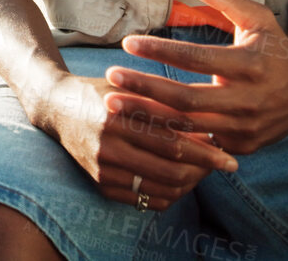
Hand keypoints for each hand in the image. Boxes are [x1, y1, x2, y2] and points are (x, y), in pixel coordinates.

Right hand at [36, 72, 236, 210]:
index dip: (205, 149)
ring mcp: (103, 168)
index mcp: (118, 116)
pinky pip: (143, 200)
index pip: (173, 140)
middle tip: (225, 165)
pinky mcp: (100, 183)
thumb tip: (209, 117)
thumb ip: (163, 102)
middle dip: (204, 169)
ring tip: (205, 172)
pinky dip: (169, 195)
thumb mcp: (130, 86)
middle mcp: (109, 145)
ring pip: (160, 188)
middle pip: (170, 168)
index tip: (229, 152)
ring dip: (190, 183)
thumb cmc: (102, 91)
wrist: (57, 108)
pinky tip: (181, 182)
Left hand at [107, 0, 287, 153]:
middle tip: (111, 78)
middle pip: (186, 99)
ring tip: (114, 103)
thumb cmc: (277, 51)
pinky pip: (198, 144)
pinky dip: (168, 137)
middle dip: (145, 89)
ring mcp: (244, 127)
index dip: (161, 51)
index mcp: (249, 64)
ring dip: (148, 116)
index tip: (129, 43)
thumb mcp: (260, 19)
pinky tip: (139, 127)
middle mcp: (247, 99)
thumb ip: (227, 0)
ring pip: (187, 126)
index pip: (196, 58)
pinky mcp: (241, 146)